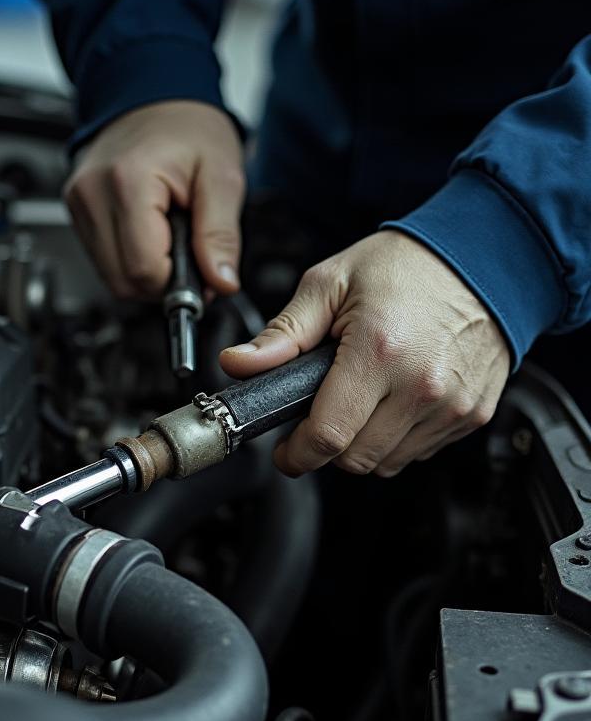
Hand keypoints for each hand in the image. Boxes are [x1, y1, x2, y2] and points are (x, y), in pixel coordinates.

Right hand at [65, 101, 245, 298]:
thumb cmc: (188, 128)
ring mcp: (79, 203)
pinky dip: (129, 258)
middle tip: (186, 251)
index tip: (198, 266)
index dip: (177, 280)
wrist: (154, 95)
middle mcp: (92, 194)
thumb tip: (222, 283)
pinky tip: (148, 232)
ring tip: (168, 236)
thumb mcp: (222, 176)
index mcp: (128, 182)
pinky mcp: (76, 210)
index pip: (144, 270)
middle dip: (160, 280)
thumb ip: (221, 235)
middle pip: (122, 281)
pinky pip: (102, 259)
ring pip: (110, 277)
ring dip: (144, 271)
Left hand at [219, 230, 510, 476]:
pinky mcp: (473, 414)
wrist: (483, 257)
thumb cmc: (406, 266)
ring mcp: (453, 405)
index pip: (328, 436)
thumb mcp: (330, 285)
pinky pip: (420, 451)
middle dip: (326, 446)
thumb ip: (281, 334)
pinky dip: (397, 438)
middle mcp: (422, 385)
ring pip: (387, 463)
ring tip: (358, 399)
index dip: (296, 454)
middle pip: (355, 459)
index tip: (285, 451)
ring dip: (361, 444)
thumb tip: (237, 364)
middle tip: (318, 414)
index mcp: (379, 351)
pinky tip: (392, 399)